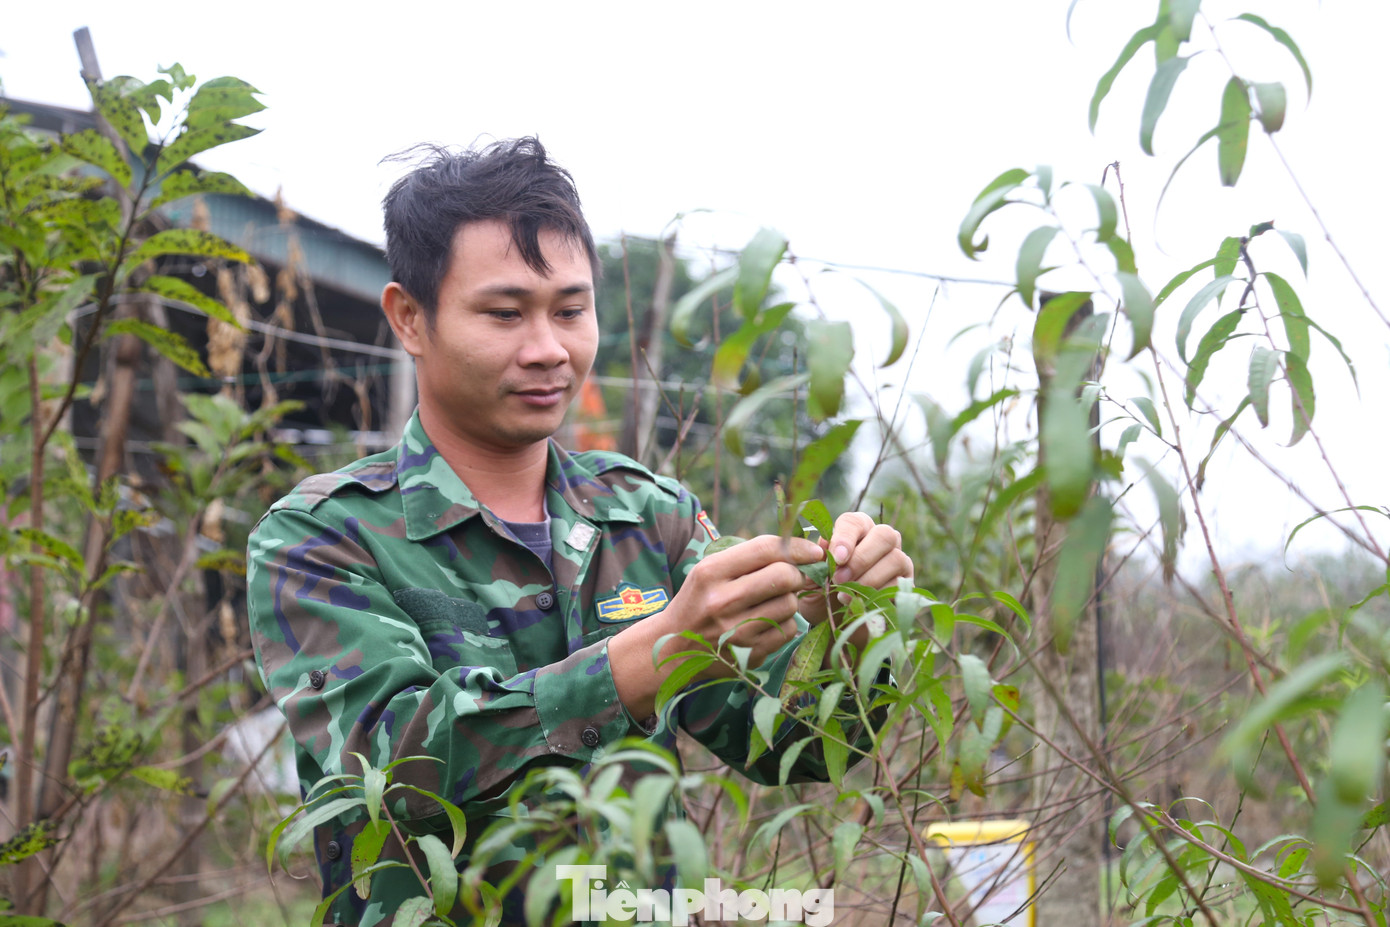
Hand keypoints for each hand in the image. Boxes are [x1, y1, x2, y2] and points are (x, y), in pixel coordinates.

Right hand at [608, 535, 823, 717]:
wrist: (674, 646)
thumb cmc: (700, 599)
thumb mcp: (710, 570)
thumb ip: (749, 556)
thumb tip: (802, 547)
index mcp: (711, 572)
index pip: (766, 549)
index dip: (798, 546)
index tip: (814, 551)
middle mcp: (722, 601)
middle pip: (784, 576)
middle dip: (796, 574)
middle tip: (791, 577)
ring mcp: (736, 631)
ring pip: (790, 604)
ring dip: (789, 600)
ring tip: (771, 601)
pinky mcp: (749, 654)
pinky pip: (788, 630)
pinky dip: (785, 624)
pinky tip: (768, 622)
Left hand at [797, 512, 912, 631]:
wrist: (835, 618)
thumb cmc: (822, 588)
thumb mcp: (811, 575)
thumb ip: (814, 559)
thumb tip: (823, 546)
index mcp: (856, 529)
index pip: (854, 522)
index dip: (845, 538)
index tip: (837, 558)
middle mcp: (881, 539)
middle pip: (884, 535)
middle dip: (861, 559)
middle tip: (839, 579)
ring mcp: (898, 559)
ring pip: (895, 559)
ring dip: (869, 579)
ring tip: (844, 595)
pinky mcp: (905, 583)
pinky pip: (899, 584)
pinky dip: (877, 594)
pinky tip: (859, 602)